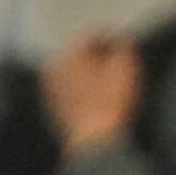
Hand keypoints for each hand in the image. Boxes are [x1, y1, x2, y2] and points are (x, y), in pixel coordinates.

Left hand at [41, 30, 143, 154]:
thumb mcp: (125, 69)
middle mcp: (53, 69)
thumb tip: (123, 40)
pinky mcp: (53, 106)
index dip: (109, 33)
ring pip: (73, 69)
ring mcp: (50, 89)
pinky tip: (98, 92)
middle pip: (78, 51)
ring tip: (109, 74)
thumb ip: (124, 48)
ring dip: (90, 68)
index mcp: (68, 55)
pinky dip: (83, 84)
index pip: (89, 33)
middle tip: (117, 55)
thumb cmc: (110, 104)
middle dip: (98, 51)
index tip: (122, 36)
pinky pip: (70, 87)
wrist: (94, 141)